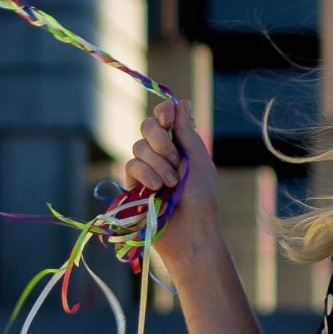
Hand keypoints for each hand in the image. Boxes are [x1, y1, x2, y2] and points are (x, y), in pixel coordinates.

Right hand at [118, 95, 221, 274]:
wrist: (191, 231)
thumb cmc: (201, 199)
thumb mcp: (198, 162)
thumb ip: (186, 133)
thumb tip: (181, 102)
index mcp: (179, 145)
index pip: (164, 118)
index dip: (163, 113)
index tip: (168, 118)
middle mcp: (160, 154)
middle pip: (147, 127)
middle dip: (160, 141)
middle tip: (176, 160)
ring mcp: (145, 169)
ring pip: (138, 147)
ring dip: (157, 164)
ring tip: (170, 184)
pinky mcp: (133, 185)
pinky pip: (131, 166)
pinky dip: (145, 175)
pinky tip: (156, 189)